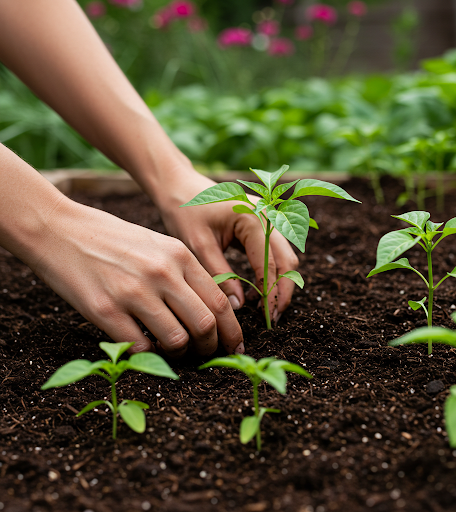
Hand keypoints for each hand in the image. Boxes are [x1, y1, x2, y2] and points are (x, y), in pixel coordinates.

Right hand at [30, 197, 243, 356]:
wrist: (59, 229)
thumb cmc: (112, 239)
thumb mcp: (158, 244)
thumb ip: (185, 273)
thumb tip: (210, 310)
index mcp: (179, 255)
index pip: (220, 301)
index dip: (232, 331)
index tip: (234, 346)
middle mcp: (161, 273)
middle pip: (205, 324)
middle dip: (211, 347)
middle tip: (206, 355)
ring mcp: (133, 292)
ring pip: (177, 340)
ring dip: (179, 354)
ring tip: (172, 351)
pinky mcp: (105, 310)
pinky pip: (139, 347)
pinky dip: (147, 355)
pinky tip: (143, 346)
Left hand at [159, 170, 299, 323]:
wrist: (178, 186)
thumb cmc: (185, 212)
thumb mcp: (199, 247)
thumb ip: (221, 276)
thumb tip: (238, 306)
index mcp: (253, 219)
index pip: (271, 265)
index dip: (271, 294)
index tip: (267, 318)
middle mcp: (267, 216)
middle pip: (287, 261)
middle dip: (283, 291)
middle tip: (273, 318)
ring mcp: (267, 218)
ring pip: (284, 256)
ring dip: (279, 282)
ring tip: (265, 307)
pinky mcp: (261, 223)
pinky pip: (274, 251)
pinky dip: (271, 271)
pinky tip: (257, 290)